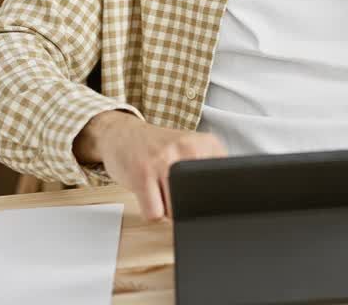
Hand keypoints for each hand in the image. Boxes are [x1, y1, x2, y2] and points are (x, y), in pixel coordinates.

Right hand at [74, 110, 226, 220]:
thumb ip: (211, 169)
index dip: (214, 198)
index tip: (204, 195)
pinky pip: (155, 214)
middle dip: (189, 206)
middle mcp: (187, 148)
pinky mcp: (142, 174)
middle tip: (175, 187)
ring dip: (168, 209)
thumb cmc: (158, 148)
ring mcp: (164, 160)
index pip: (225, 183)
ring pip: (177, 210)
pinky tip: (148, 193)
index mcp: (206, 144)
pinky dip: (151, 211)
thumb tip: (225, 203)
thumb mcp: (191, 149)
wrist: (121, 134)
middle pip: (200, 201)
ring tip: (160, 189)